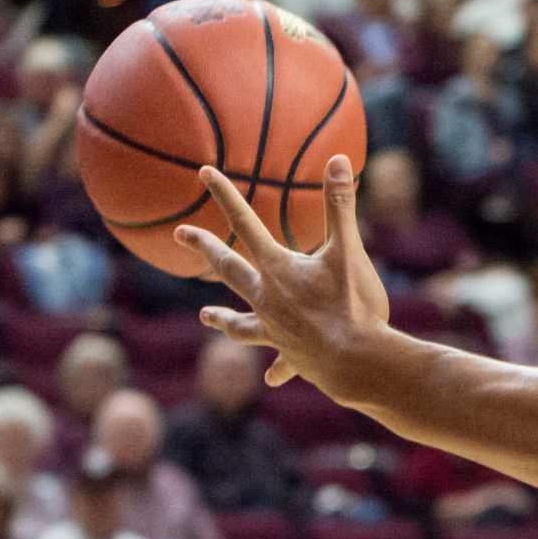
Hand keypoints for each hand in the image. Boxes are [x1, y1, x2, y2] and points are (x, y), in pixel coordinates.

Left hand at [181, 155, 390, 391]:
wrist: (356, 362)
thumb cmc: (353, 305)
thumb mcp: (350, 250)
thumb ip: (340, 206)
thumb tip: (339, 160)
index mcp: (277, 268)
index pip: (244, 222)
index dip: (225, 194)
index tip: (204, 173)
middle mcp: (267, 298)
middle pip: (228, 268)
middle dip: (204, 248)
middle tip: (181, 234)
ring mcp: (276, 330)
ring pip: (240, 323)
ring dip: (222, 318)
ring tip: (205, 316)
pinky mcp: (293, 356)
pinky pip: (281, 363)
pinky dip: (277, 368)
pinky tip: (271, 378)